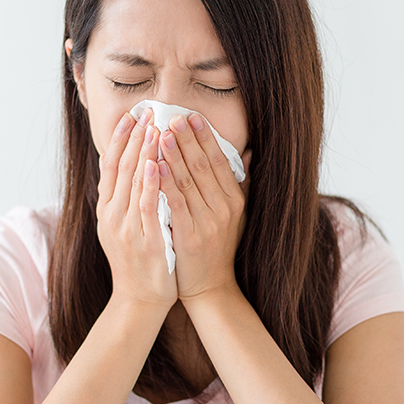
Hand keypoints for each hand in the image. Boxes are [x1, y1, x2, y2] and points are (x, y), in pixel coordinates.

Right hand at [96, 109, 177, 308]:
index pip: (111, 165)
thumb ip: (130, 197)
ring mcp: (125, 228)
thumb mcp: (127, 225)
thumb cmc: (141, 261)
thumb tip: (138, 167)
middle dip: (134, 137)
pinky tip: (155, 164)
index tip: (132, 114)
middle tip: (147, 111)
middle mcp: (112, 215)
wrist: (139, 300)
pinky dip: (149, 184)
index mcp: (107, 209)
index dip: (121, 138)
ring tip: (154, 127)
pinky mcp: (142, 241)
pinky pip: (146, 207)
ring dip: (143, 152)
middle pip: (120, 168)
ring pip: (132, 183)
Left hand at [158, 113, 251, 299]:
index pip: (220, 162)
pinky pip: (176, 204)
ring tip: (162, 133)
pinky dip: (165, 184)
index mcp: (234, 200)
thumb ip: (241, 183)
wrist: (210, 287)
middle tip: (173, 116)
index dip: (206, 138)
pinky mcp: (190, 237)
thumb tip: (249, 152)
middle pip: (204, 167)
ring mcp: (208, 223)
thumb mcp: (236, 215)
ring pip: (189, 182)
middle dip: (188, 140)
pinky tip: (154, 166)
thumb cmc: (218, 248)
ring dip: (174, 155)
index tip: (193, 117)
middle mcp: (224, 209)